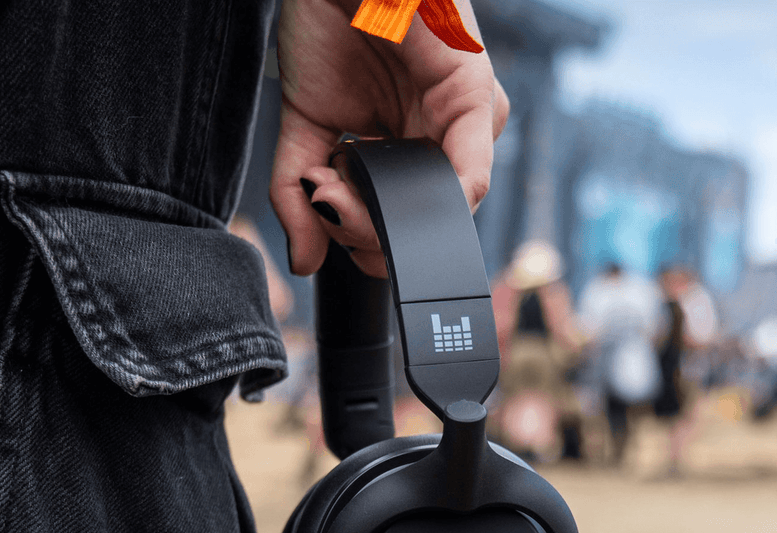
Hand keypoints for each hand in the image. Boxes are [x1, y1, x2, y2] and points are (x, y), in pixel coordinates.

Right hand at [269, 0, 508, 278]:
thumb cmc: (326, 26)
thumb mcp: (304, 127)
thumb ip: (301, 195)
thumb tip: (305, 262)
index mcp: (408, 150)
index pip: (396, 225)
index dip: (359, 241)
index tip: (319, 221)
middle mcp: (442, 141)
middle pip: (417, 226)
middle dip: (365, 234)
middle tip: (322, 206)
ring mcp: (465, 123)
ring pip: (439, 214)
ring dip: (382, 219)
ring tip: (334, 184)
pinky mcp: (476, 96)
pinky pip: (470, 175)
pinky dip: (433, 205)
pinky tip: (391, 201)